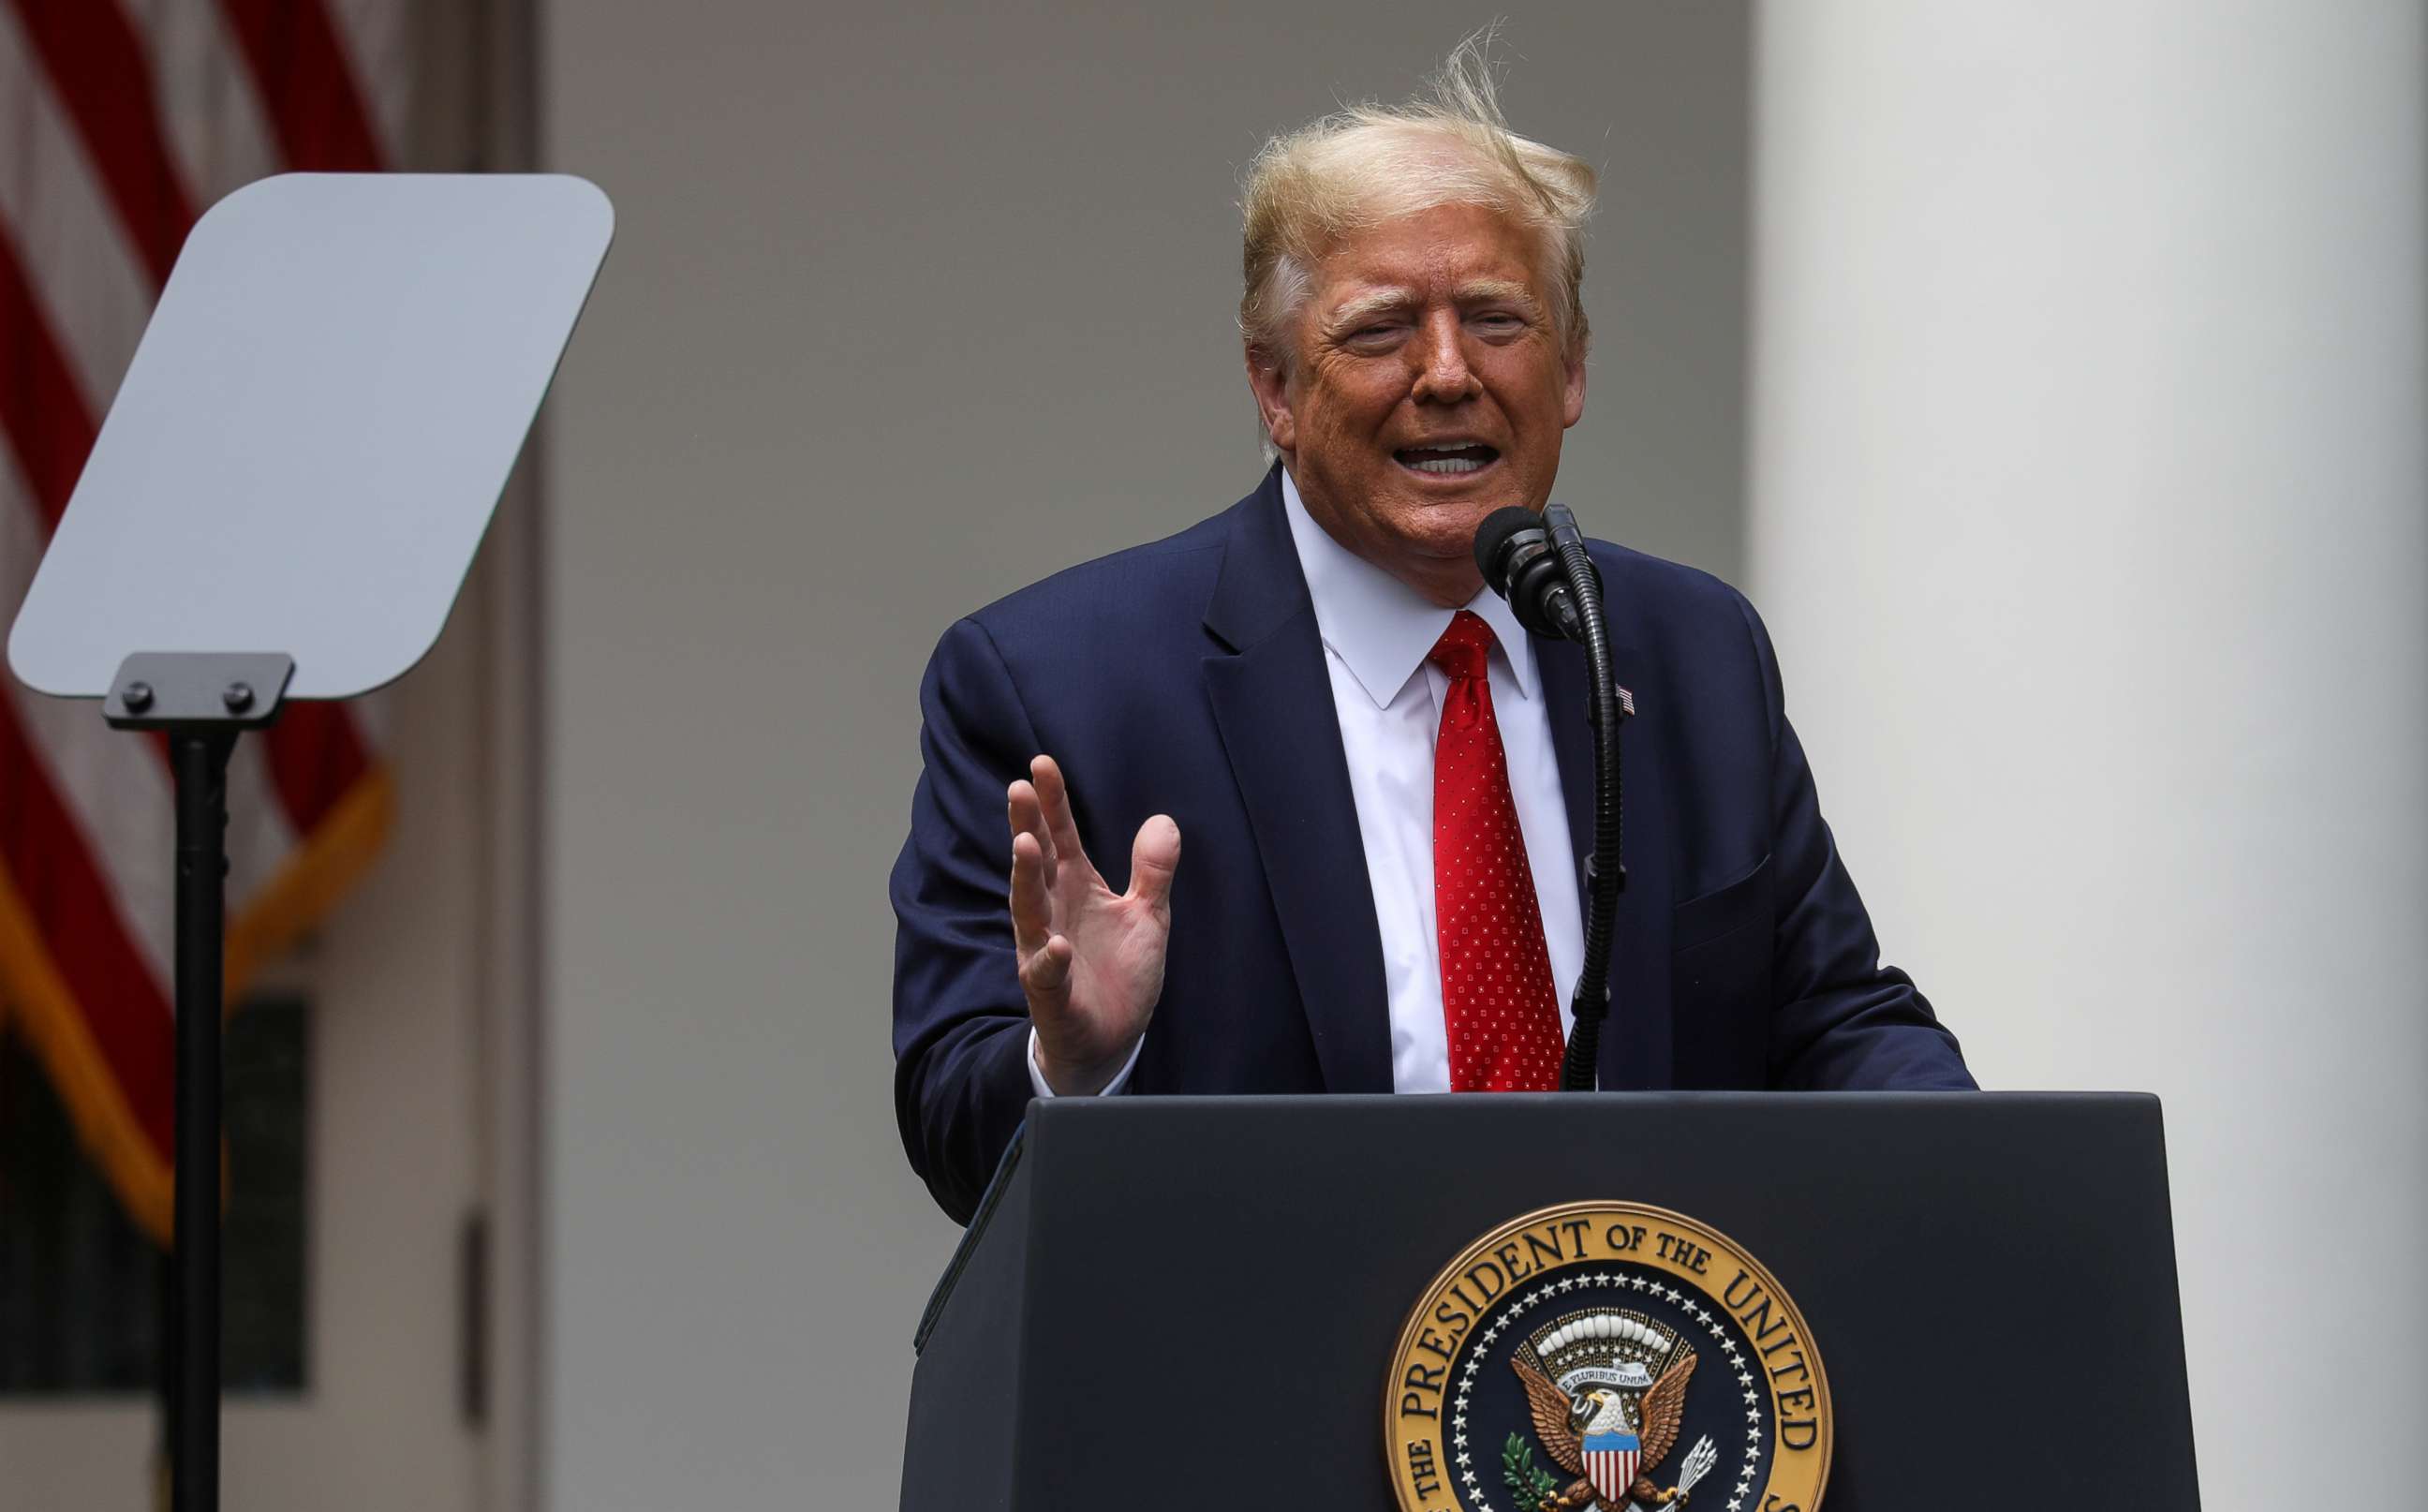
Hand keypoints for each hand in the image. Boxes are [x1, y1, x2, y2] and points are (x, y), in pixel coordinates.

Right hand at [1006, 755, 1180, 1094]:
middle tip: (1019, 789)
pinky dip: (1047, 960)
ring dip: (1024, 879)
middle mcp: (1051, 913)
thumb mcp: (1147, 917)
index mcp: (1075, 889)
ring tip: (1024, 845)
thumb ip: (1151, 871)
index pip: (1061, 838)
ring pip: (1028, 911)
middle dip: (1026, 826)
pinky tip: (1053, 946)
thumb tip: (1164, 821)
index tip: (1042, 764)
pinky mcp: (1049, 993)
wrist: (1108, 1041)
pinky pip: (1045, 974)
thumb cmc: (1119, 974)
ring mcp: (1043, 951)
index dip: (1053, 803)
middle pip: (1035, 864)